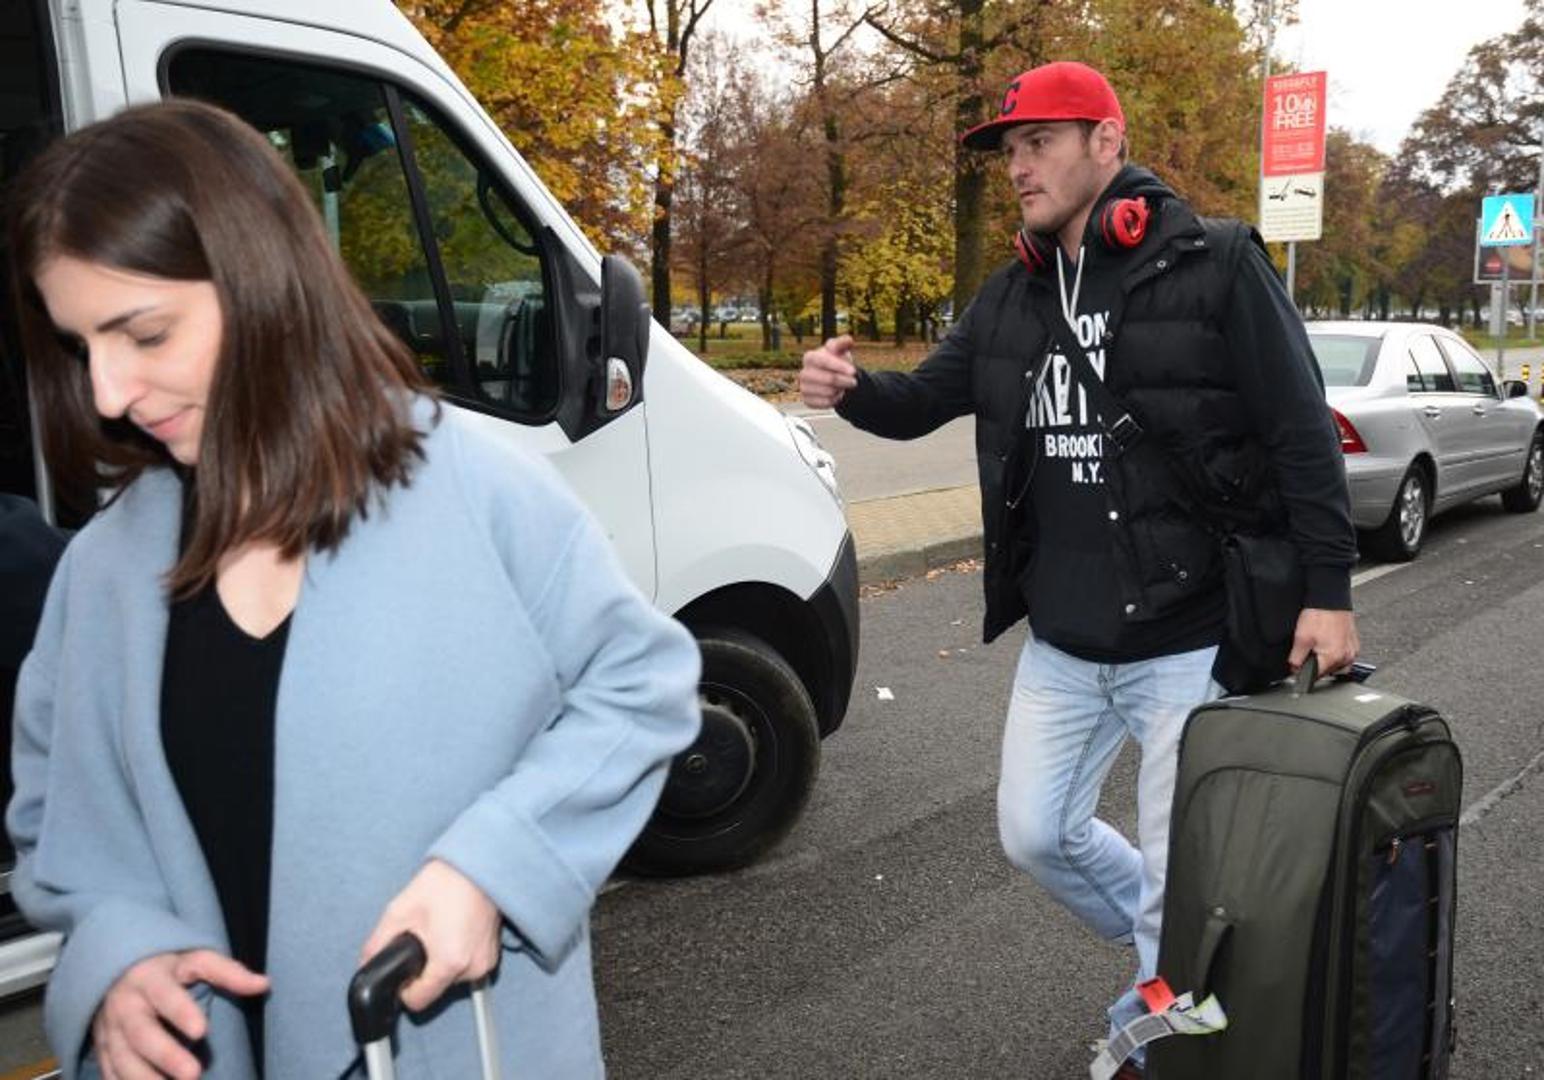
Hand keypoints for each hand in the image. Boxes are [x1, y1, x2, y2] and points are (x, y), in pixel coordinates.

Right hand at [92, 950, 267, 1079]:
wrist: (116, 972)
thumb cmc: (168, 967)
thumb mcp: (195, 959)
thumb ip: (227, 972)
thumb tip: (265, 984)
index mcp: (149, 978)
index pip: (165, 995)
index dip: (181, 1012)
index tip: (201, 1031)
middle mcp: (125, 1005)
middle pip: (141, 1033)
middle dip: (165, 1055)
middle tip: (193, 1074)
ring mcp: (110, 1030)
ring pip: (122, 1059)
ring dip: (143, 1079)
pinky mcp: (103, 1049)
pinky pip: (110, 1072)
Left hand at [360, 859, 500, 1012]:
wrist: (478, 865)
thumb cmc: (444, 883)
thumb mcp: (399, 911)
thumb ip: (377, 944)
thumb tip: (366, 964)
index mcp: (449, 962)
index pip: (418, 1001)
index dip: (404, 988)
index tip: (404, 970)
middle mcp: (471, 968)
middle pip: (435, 989)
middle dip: (424, 971)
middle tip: (422, 939)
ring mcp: (485, 962)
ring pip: (450, 979)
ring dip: (441, 963)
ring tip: (439, 932)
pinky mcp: (492, 955)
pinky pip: (466, 967)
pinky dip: (456, 956)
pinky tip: (453, 933)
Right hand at [799, 335, 858, 408]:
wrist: (831, 376)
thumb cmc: (835, 360)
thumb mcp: (840, 349)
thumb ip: (843, 343)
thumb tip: (848, 340)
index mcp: (809, 357)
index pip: (824, 362)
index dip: (839, 366)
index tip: (853, 371)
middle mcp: (803, 373)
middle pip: (829, 379)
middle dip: (845, 381)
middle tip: (854, 381)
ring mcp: (803, 388)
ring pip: (829, 392)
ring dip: (841, 390)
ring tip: (842, 385)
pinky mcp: (807, 400)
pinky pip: (826, 403)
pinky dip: (835, 399)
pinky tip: (836, 393)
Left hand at [1288, 608, 1359, 675]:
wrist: (1330, 599)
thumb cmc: (1319, 615)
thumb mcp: (1301, 638)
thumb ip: (1296, 658)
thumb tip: (1294, 670)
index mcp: (1334, 657)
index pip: (1316, 676)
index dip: (1304, 672)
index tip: (1299, 666)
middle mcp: (1346, 657)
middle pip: (1327, 671)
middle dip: (1316, 664)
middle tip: (1309, 649)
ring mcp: (1352, 650)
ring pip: (1336, 665)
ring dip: (1326, 660)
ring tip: (1319, 644)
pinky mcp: (1354, 644)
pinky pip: (1343, 655)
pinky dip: (1334, 652)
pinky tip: (1327, 642)